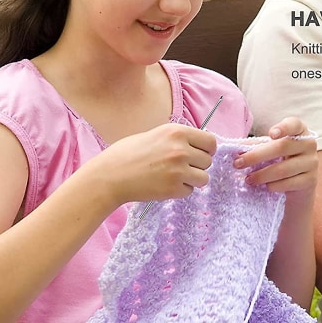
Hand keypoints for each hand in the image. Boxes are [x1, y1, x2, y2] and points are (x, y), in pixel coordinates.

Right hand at [91, 123, 216, 206]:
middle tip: (181, 167)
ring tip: (174, 176)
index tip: (198, 154)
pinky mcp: (173, 188)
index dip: (206, 149)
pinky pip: (190, 191)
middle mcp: (181, 149)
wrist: (110, 175)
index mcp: (177, 132)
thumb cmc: (128, 153)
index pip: (211, 142)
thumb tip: (199, 145)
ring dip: (192, 179)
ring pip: (204, 178)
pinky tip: (165, 184)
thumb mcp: (156, 134)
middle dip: (198, 165)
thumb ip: (178, 138)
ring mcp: (178, 170)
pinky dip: (181, 190)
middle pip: (208, 160)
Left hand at [233, 116, 316, 200]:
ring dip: (262, 175)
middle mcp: (309, 144)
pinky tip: (264, 187)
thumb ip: (256, 145)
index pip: (294, 124)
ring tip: (247, 179)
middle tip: (238, 163)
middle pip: (281, 148)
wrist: (299, 183)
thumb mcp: (270, 148)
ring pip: (283, 169)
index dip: (283, 127)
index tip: (271, 134)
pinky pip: (289, 183)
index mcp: (299, 130)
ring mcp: (312, 163)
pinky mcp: (310, 180)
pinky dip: (273, 186)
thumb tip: (236, 149)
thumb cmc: (281, 159)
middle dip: (256, 156)